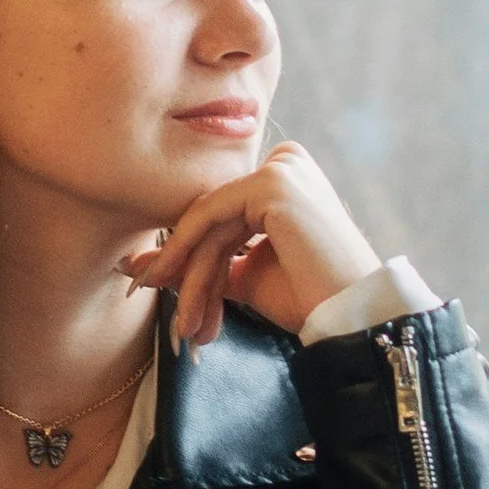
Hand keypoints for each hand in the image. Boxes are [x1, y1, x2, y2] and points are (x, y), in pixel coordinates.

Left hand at [123, 142, 380, 345]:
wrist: (351, 316)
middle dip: (187, 273)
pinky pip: (212, 217)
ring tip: (187, 327)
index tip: (151, 286)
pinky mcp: (273, 183)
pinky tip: (174, 286)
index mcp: (284, 176)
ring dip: (193, 278)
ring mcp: (280, 168)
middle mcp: (285, 161)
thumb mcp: (245, 276)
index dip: (187, 255)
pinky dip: (189, 253)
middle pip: (214, 219)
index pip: (221, 213)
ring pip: (210, 223)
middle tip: (173, 319)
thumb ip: (199, 264)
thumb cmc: (310, 297)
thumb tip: (138, 265)